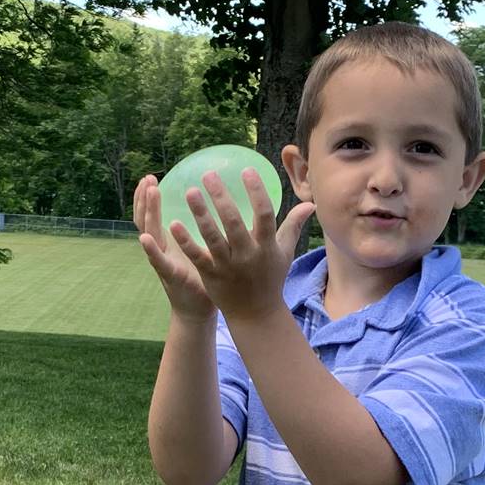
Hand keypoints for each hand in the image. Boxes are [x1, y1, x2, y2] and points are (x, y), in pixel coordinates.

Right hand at [135, 174, 213, 321]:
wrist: (199, 310)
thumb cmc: (206, 278)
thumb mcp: (205, 249)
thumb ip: (209, 229)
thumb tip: (224, 207)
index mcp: (169, 242)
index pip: (153, 215)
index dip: (149, 198)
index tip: (150, 178)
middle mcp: (161, 250)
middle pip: (145, 220)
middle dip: (144, 199)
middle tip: (147, 179)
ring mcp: (163, 262)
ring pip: (150, 233)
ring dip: (148, 212)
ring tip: (149, 192)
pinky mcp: (170, 276)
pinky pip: (158, 262)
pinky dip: (150, 250)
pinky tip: (145, 238)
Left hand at [168, 169, 316, 320]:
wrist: (256, 314)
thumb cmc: (270, 279)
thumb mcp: (284, 252)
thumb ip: (293, 225)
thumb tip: (310, 204)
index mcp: (266, 246)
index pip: (264, 214)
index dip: (256, 192)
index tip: (246, 170)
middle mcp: (247, 255)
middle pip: (233, 222)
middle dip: (221, 197)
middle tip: (208, 174)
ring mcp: (227, 266)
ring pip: (213, 237)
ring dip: (201, 214)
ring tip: (190, 191)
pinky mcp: (211, 275)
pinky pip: (197, 256)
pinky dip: (186, 241)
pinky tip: (174, 223)